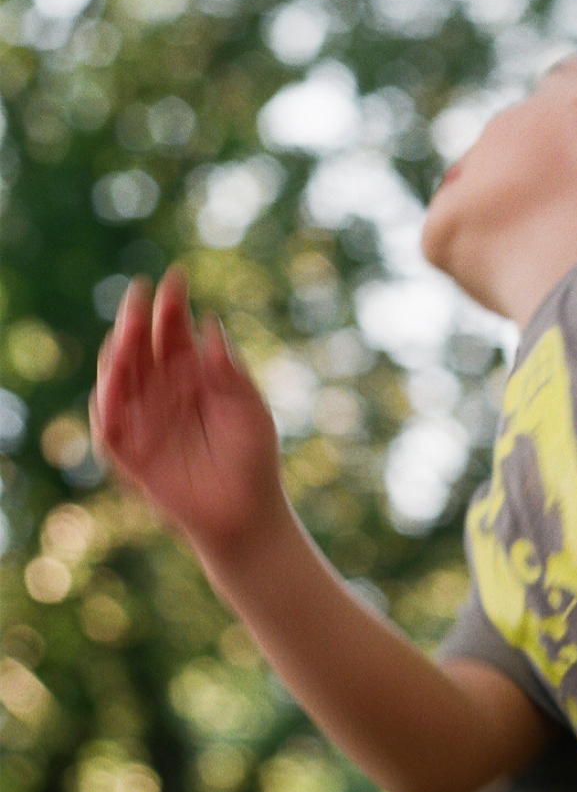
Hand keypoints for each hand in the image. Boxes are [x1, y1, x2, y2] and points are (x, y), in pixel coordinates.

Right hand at [89, 266, 285, 559]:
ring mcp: (145, 421)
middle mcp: (163, 392)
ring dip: (119, 355)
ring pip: (119, 379)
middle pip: (141, 348)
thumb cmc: (254, 458)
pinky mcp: (131, 455)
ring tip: (127, 333)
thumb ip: (230, 373)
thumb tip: (210, 328)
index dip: (170, 305)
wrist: (247, 512)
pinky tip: (114, 382)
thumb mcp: (250, 410)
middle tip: (139, 295)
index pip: (174, 332)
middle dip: (137, 320)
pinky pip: (110, 426)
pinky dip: (108, 404)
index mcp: (193, 375)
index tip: (174, 278)